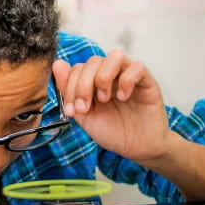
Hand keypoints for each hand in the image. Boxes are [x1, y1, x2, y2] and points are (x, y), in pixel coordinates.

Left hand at [53, 50, 174, 161]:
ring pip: (115, 56)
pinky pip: (138, 67)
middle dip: (83, 85)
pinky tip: (123, 98)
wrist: (137, 148)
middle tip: (85, 108)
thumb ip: (70, 92)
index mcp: (94, 82)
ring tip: (104, 99)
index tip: (72, 110)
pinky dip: (127, 80)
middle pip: (93, 61)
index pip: (78, 68)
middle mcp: (111, 75)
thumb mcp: (85, 116)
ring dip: (104, 77)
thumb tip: (57, 64)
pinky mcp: (147, 82)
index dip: (70, 86)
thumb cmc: (112, 132)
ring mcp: (129, 76)